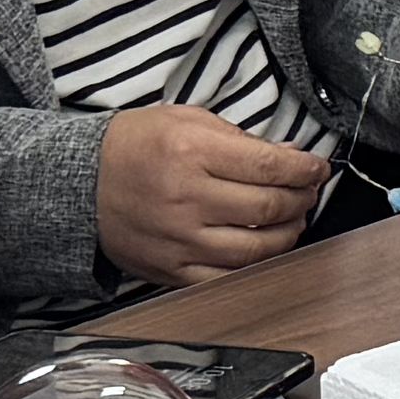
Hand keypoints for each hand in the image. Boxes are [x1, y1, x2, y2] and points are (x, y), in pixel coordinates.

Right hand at [95, 102, 328, 282]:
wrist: (81, 183)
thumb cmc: (134, 146)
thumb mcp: (186, 121)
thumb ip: (242, 139)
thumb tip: (292, 158)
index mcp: (192, 153)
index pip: (270, 167)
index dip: (306, 170)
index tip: (318, 168)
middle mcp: (187, 199)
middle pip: (269, 208)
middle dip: (301, 199)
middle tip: (308, 192)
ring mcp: (179, 240)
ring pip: (256, 249)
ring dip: (288, 234)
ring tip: (293, 219)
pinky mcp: (171, 270)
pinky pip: (227, 277)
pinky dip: (255, 265)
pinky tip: (263, 247)